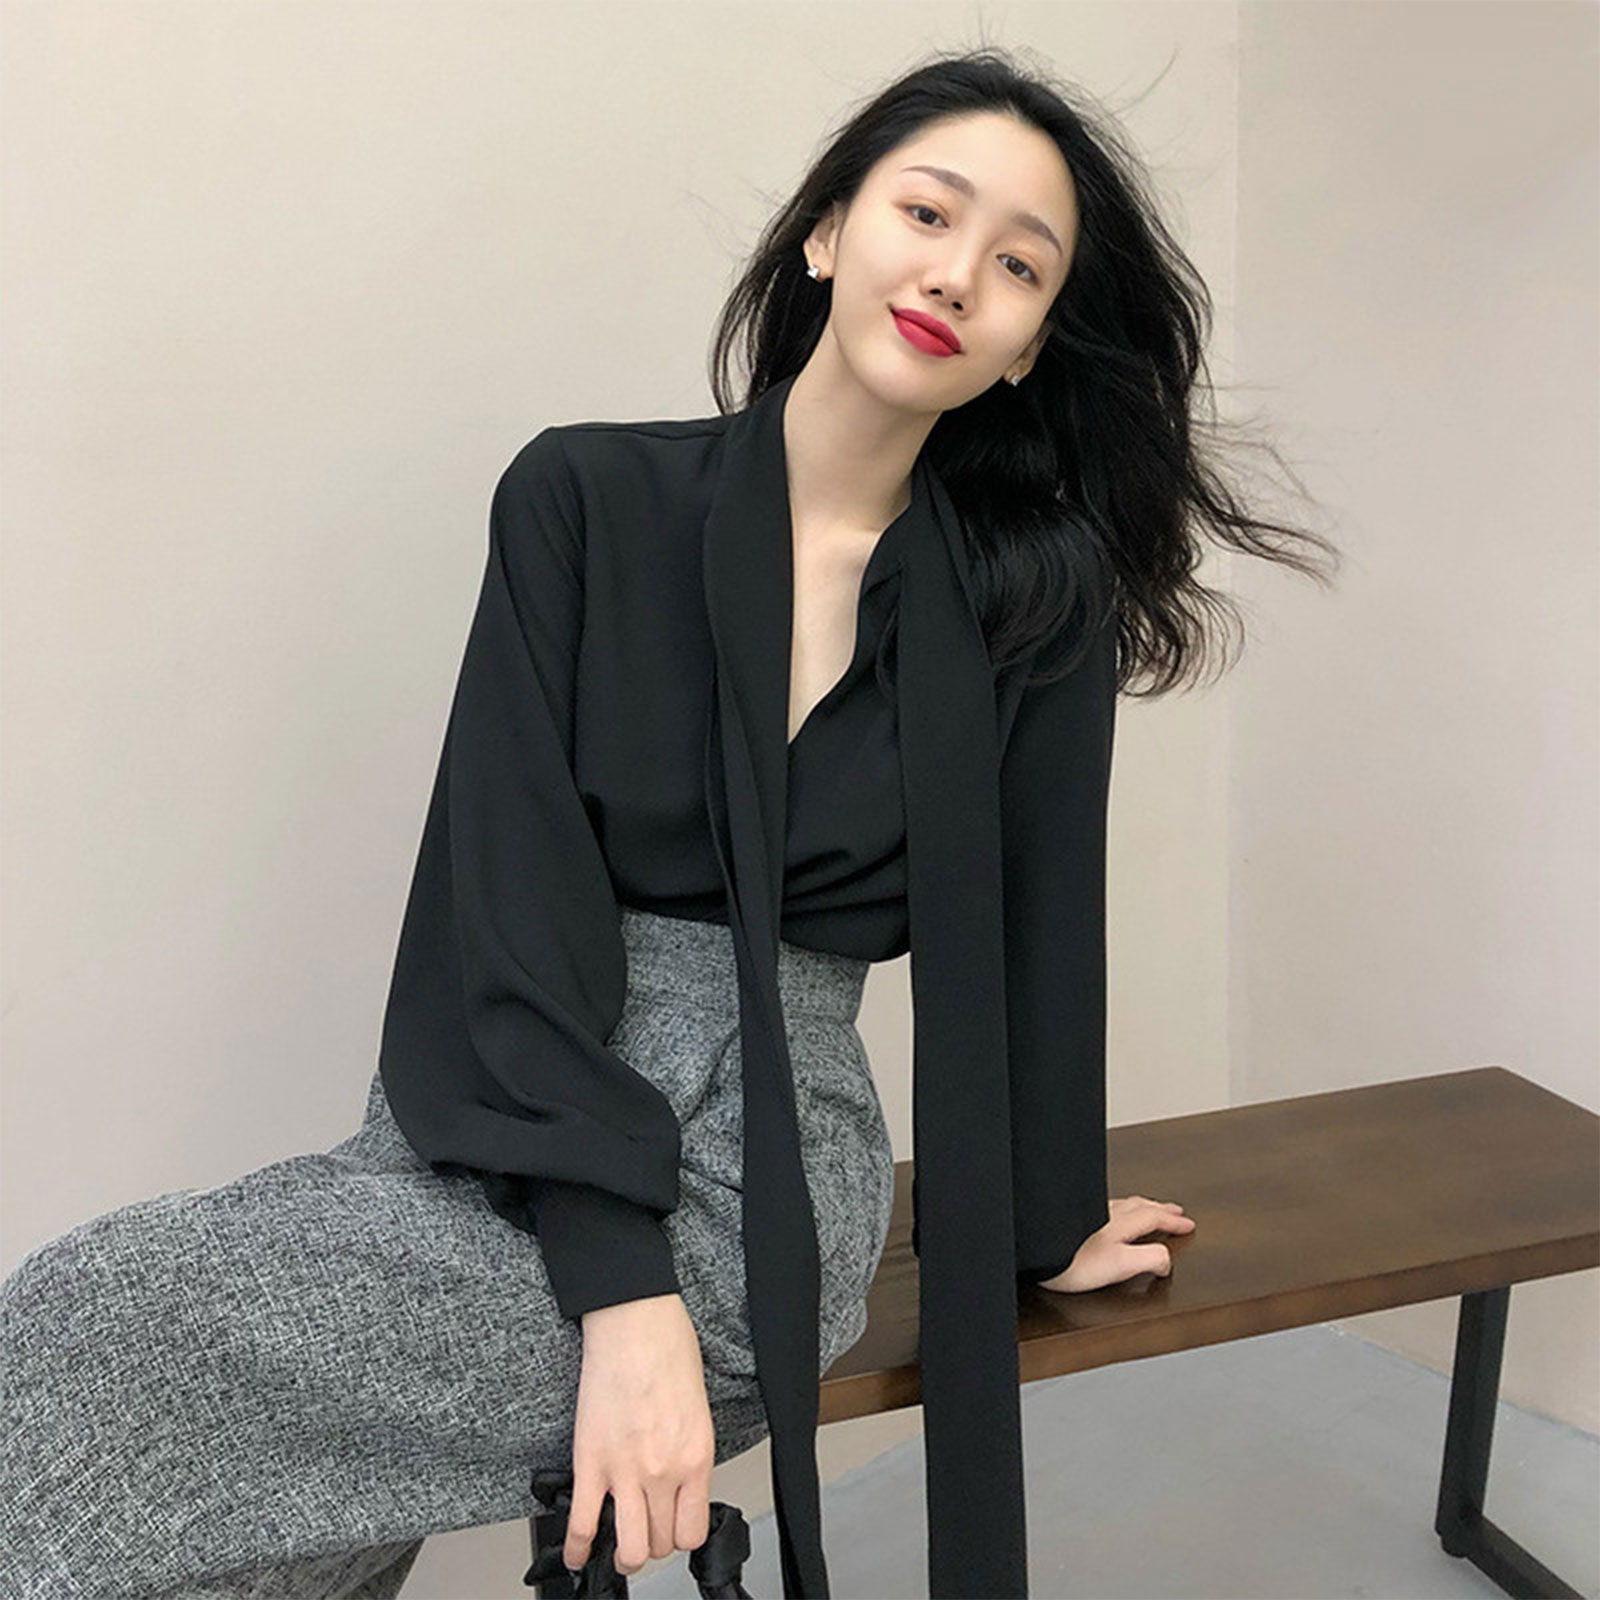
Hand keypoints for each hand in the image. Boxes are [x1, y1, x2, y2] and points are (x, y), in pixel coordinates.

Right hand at [563, 1293, 715, 1578]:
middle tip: (646, 1534)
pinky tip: (575, 1556)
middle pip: (661, 1542)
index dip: (681, 1536)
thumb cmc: (668, 1349)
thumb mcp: (697, 1409)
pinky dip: (577, 1549)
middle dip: (654, 1544)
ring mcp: (626, 1471)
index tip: (673, 1531)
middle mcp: (664, 1472)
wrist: (635, 1321)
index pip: (692, 1530)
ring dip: (625, 1556)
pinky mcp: (591, 1461)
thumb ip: (688, 1451)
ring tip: (619, 1551)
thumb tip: (679, 1480)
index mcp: (696, 1457)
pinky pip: (582, 1522)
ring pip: (629, 1548)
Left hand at [1034, 1195, 1195, 1291]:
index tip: (1188, 1224)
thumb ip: (1148, 1260)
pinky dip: (1118, 1210)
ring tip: (1147, 1208)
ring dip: (1140, 1206)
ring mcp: (1088, 1214)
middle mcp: (1105, 1214)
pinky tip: (1108, 1215)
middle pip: (1139, 1205)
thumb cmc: (1071, 1261)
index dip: (1173, 1221)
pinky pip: (1104, 1208)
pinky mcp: (1072, 1220)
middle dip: (1160, 1208)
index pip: (1153, 1217)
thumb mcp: (1120, 1265)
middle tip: (1174, 1210)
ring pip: (1121, 1205)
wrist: (1037, 1251)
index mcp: (1120, 1224)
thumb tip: (1166, 1261)